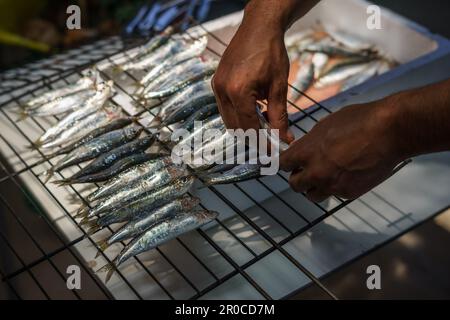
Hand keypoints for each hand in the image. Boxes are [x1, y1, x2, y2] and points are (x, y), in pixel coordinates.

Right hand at [212, 20, 294, 142]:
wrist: (258, 27)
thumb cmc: (271, 53)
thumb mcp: (279, 86)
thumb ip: (280, 116)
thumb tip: (284, 139)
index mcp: (238, 92)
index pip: (249, 128)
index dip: (261, 143)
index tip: (272, 153)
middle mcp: (223, 91)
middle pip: (236, 128)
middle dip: (253, 139)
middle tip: (270, 143)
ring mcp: (217, 87)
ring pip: (229, 120)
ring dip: (245, 127)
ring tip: (265, 125)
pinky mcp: (216, 83)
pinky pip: (226, 108)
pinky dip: (239, 115)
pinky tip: (255, 111)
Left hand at [280, 101, 403, 201]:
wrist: (390, 132)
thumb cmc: (360, 121)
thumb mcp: (326, 125)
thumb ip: (310, 142)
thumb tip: (303, 149)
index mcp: (306, 152)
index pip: (282, 165)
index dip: (286, 164)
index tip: (289, 164)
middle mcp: (315, 172)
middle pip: (294, 185)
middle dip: (299, 178)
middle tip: (306, 171)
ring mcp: (331, 185)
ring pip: (312, 196)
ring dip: (314, 188)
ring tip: (325, 176)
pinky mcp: (348, 193)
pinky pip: (335, 195)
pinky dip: (336, 188)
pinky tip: (346, 175)